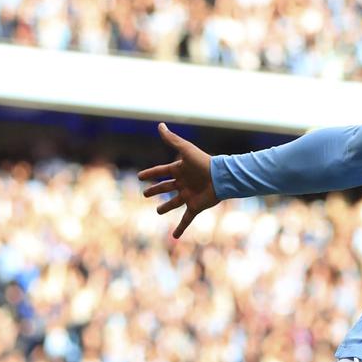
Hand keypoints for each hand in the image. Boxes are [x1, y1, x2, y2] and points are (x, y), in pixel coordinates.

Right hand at [138, 123, 217, 238]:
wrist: (221, 177)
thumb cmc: (204, 162)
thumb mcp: (185, 150)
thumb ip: (172, 139)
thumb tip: (160, 125)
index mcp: (180, 170)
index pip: (161, 171)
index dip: (150, 174)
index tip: (140, 176)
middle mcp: (183, 183)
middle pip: (166, 187)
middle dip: (156, 190)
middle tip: (145, 194)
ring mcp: (189, 195)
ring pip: (173, 203)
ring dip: (166, 207)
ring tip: (157, 211)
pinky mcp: (195, 206)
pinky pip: (186, 219)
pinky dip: (180, 228)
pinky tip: (174, 236)